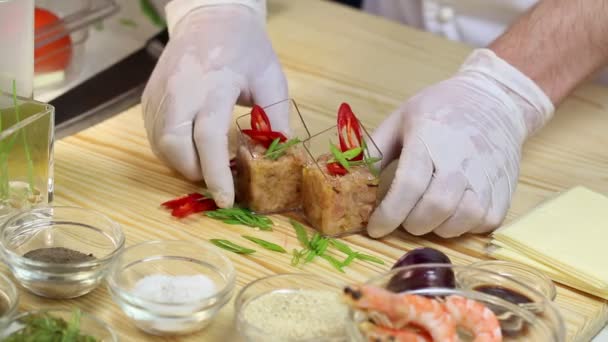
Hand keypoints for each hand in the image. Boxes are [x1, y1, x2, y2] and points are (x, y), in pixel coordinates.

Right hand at [142, 1, 286, 207]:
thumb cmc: (245, 47)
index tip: (226, 199)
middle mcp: (181, 90)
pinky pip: (152, 133)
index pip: (208, 138)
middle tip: (215, 176)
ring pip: (159, 144)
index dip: (216, 174)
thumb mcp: (271, 79)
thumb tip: (279, 156)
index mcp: (214, 86)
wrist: (211, 16)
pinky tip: (188, 147)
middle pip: (175, 146)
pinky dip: (168, 150)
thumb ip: (276, 118)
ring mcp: (160, 92)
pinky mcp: (149, 95)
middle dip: (194, 172)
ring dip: (180, 163)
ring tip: (203, 163)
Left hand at [366, 49, 553, 237]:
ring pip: (459, 222)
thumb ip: (375, 150)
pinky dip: (464, 226)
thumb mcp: (401, 119)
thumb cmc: (441, 110)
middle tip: (403, 219)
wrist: (495, 100)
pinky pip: (482, 223)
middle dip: (411, 224)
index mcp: (429, 139)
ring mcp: (487, 177)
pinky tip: (453, 211)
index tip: (375, 228)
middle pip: (434, 208)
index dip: (388, 214)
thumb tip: (351, 178)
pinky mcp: (504, 190)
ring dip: (437, 227)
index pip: (408, 186)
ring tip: (428, 214)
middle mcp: (461, 160)